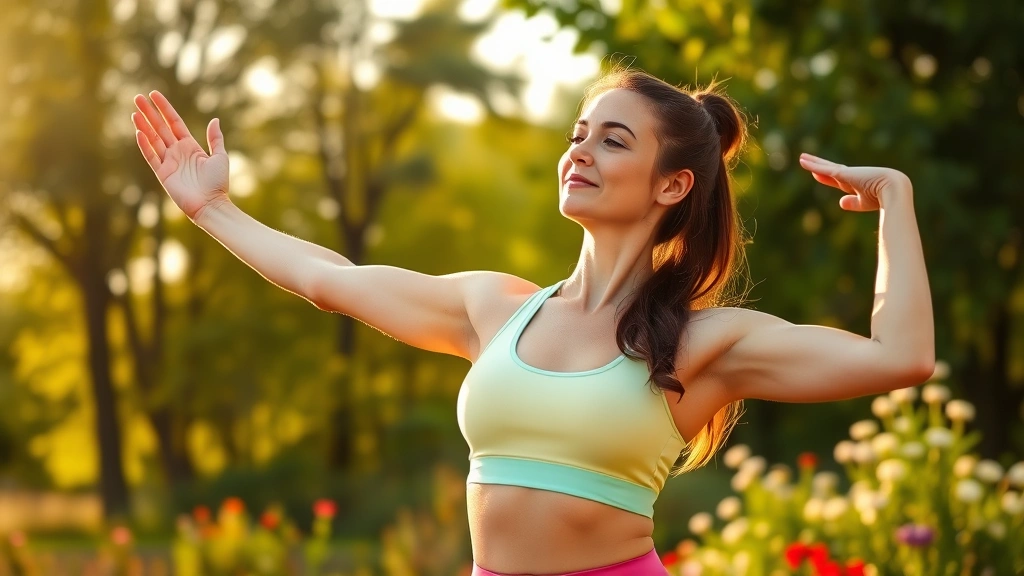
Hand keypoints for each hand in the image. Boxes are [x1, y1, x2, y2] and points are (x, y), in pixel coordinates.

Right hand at [132, 91, 229, 220]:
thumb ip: (215, 139)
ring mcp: (169, 162)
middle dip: (149, 112)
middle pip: (160, 127)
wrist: (211, 204)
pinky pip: (151, 156)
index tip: (154, 94)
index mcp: (190, 146)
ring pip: (153, 139)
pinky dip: (145, 145)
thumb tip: (214, 119)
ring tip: (134, 111)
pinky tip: (138, 132)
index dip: (164, 108)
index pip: (174, 122)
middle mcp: (177, 152)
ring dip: (143, 125)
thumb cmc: (218, 183)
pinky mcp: (163, 174)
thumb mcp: (220, 157)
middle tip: (137, 97)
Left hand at [798, 153, 911, 210]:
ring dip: (813, 162)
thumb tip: (840, 202)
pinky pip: (824, 168)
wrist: (892, 190)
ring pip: (825, 167)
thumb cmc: (883, 198)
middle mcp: (851, 176)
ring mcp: (846, 173)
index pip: (838, 180)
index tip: (817, 174)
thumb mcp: (864, 202)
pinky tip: (803, 161)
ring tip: (802, 158)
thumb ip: (852, 202)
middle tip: (806, 160)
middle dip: (819, 166)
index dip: (827, 178)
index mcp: (857, 184)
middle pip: (830, 170)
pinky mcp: (842, 173)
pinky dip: (813, 165)